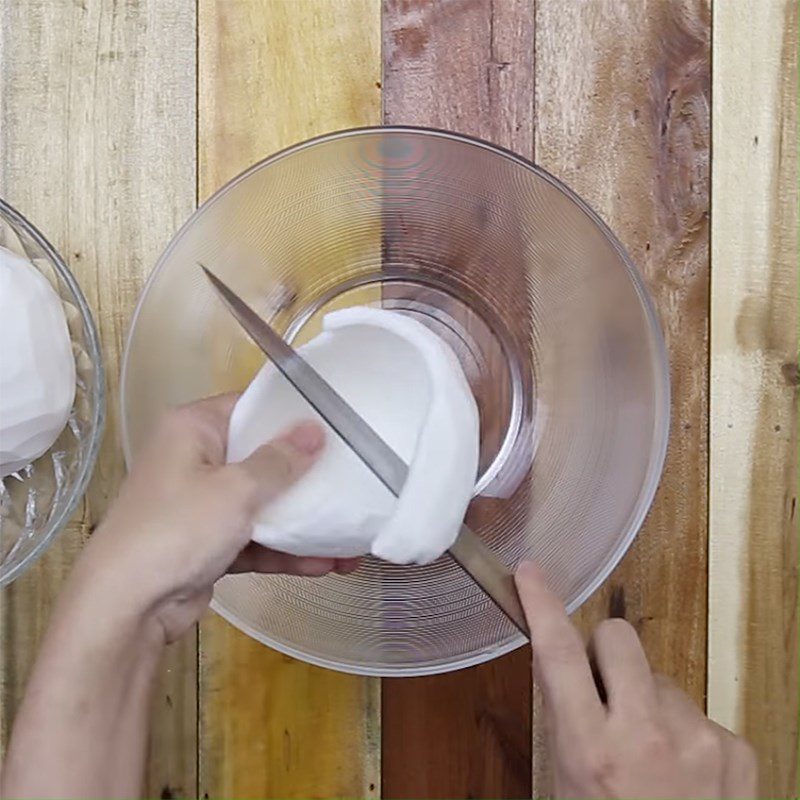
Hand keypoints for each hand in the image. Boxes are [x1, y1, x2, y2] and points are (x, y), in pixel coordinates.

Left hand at [73, 394, 355, 643]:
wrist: (125, 607)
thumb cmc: (178, 529)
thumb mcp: (236, 490)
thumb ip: (280, 461)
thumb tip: (315, 430)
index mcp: (192, 428)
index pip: (250, 406)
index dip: (292, 413)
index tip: (337, 421)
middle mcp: (194, 459)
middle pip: (260, 457)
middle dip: (305, 476)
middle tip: (352, 478)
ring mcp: (200, 504)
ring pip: (260, 503)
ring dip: (301, 522)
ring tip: (348, 538)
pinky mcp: (206, 544)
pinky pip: (253, 538)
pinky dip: (283, 550)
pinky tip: (325, 564)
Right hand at [515, 562, 757, 798]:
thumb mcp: (569, 781)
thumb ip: (567, 718)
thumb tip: (563, 659)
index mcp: (591, 749)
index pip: (558, 655)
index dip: (542, 606)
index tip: (531, 575)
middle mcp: (645, 737)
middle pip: (618, 637)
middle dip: (608, 654)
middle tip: (606, 692)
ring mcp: (696, 740)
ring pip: (660, 675)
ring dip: (650, 701)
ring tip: (651, 754)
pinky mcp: (733, 749)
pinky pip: (698, 710)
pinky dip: (686, 732)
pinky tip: (683, 772)